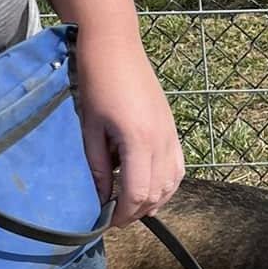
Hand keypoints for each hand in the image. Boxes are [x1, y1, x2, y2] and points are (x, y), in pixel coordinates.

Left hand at [76, 28, 184, 224]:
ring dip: (153, 201)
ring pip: (172, 183)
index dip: (122, 214)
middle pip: (156, 193)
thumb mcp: (89, 128)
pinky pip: (178, 167)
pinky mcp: (172, 128)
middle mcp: (161, 141)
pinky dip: (166, 184)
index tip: (105, 222)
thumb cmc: (96, 82)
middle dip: (136, 211)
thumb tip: (100, 198)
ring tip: (132, 206)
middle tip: (113, 217)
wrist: (116, 46)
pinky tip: (151, 188)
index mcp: (138, 141)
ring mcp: (171, 134)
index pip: (137, 194)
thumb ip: (96, 166)